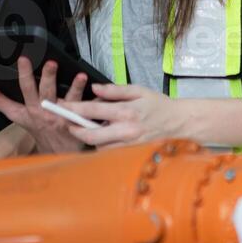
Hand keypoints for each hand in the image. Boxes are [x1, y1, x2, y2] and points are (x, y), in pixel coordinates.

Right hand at [0, 57, 89, 154]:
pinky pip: (88, 110)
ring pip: (69, 102)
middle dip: (47, 78)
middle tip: (51, 64)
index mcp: (30, 110)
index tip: (23, 59)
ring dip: (75, 88)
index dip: (22, 76)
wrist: (58, 155)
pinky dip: (95, 101)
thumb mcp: (17, 116)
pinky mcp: (79, 123)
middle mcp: (46, 113)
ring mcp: (63, 118)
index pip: (23, 91)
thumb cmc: (38, 130)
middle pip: (45, 94)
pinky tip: (100, 92)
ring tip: (81, 77)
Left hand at [63, 82, 192, 149]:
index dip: (74, 109)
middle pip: (91, 135)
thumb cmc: (159, 105)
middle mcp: (126, 131)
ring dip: (88, 138)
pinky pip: (109, 152)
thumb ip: (114, 90)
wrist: (178, 123)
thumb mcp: (138, 90)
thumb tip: (94, 89)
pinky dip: (101, 144)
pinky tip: (102, 135)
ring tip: (87, 127)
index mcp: (126, 111)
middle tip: (67, 123)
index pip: (93, 111)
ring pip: (99, 146)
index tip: (62, 106)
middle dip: (75, 130)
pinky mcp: (130, 153)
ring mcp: (128, 145)